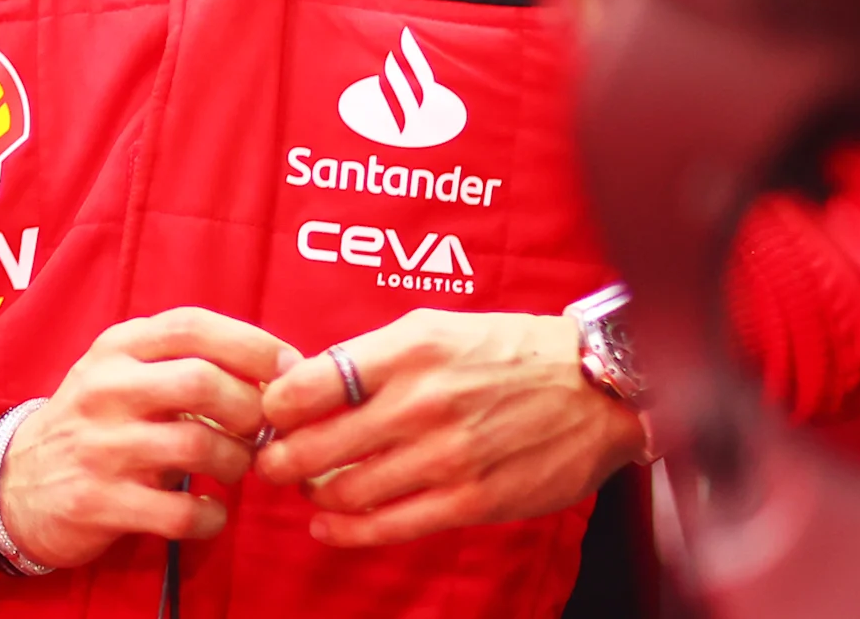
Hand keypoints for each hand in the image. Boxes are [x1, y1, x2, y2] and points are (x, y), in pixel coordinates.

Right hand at [0, 308, 300, 568]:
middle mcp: (104, 389)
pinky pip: (178, 511)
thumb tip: (276, 373)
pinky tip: (209, 513)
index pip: (192, 326)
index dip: (253, 345)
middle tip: (261, 431)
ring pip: (197, 446)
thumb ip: (183, 363)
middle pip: (201, 382)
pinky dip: (211, 517)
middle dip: (251, 410)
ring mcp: (99, 446)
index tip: (289, 371)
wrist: (15, 482)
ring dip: (237, 463)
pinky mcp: (98, 501)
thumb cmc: (94, 423)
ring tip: (236, 470)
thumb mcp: (122, 373)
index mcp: (116, 348)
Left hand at [255, 309, 645, 546]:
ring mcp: (447, 456)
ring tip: (308, 487)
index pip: (309, 383)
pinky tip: (328, 526)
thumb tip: (307, 381)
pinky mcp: (473, 499)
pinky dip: (348, 530)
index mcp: (407, 351)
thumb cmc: (508, 352)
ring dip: (314, 494)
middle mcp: (422, 403)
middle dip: (279, 459)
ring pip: (348, 490)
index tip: (265, 415)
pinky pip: (392, 524)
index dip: (273, 406)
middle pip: (316, 444)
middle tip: (270, 461)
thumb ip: (372, 356)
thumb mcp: (432, 329)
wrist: (595, 388)